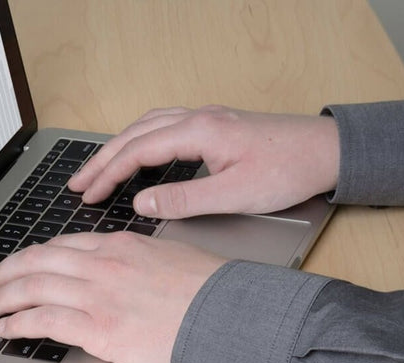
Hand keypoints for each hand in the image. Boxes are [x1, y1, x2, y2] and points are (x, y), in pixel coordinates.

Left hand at [0, 232, 225, 362]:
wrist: (224, 312)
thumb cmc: (206, 289)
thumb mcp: (166, 257)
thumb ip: (133, 261)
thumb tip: (118, 272)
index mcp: (117, 246)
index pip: (59, 247)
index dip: (29, 259)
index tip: (17, 269)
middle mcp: (101, 266)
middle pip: (36, 262)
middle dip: (3, 275)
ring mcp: (98, 295)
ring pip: (32, 288)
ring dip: (1, 298)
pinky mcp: (99, 327)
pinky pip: (45, 321)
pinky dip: (19, 324)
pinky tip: (7, 329)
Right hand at [69, 105, 338, 217]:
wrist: (325, 152)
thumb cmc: (287, 171)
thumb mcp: (233, 195)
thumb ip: (184, 199)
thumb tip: (142, 203)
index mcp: (199, 132)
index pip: (137, 151)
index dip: (108, 174)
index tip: (87, 194)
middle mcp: (198, 118)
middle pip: (135, 134)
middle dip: (102, 160)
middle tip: (78, 183)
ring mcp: (206, 119)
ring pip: (147, 127)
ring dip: (119, 147)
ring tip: (97, 169)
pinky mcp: (215, 126)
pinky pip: (164, 126)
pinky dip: (140, 140)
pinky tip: (138, 153)